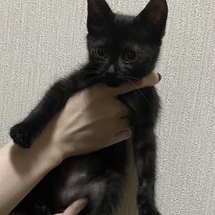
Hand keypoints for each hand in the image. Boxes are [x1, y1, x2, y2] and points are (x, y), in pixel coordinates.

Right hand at [38, 70, 160, 159]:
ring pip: (129, 118)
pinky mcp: (113, 138)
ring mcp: (114, 124)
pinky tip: (108, 130)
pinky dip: (122, 130)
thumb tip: (113, 82)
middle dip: (125, 105)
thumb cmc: (65, 113)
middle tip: (111, 109)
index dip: (144, 80)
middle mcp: (112, 107)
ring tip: (106, 121)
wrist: (58, 137)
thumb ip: (98, 87)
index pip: (129, 84)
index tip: (156, 76)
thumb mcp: (79, 92)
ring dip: (123, 118)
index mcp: (102, 91)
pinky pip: (127, 132)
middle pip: (129, 104)